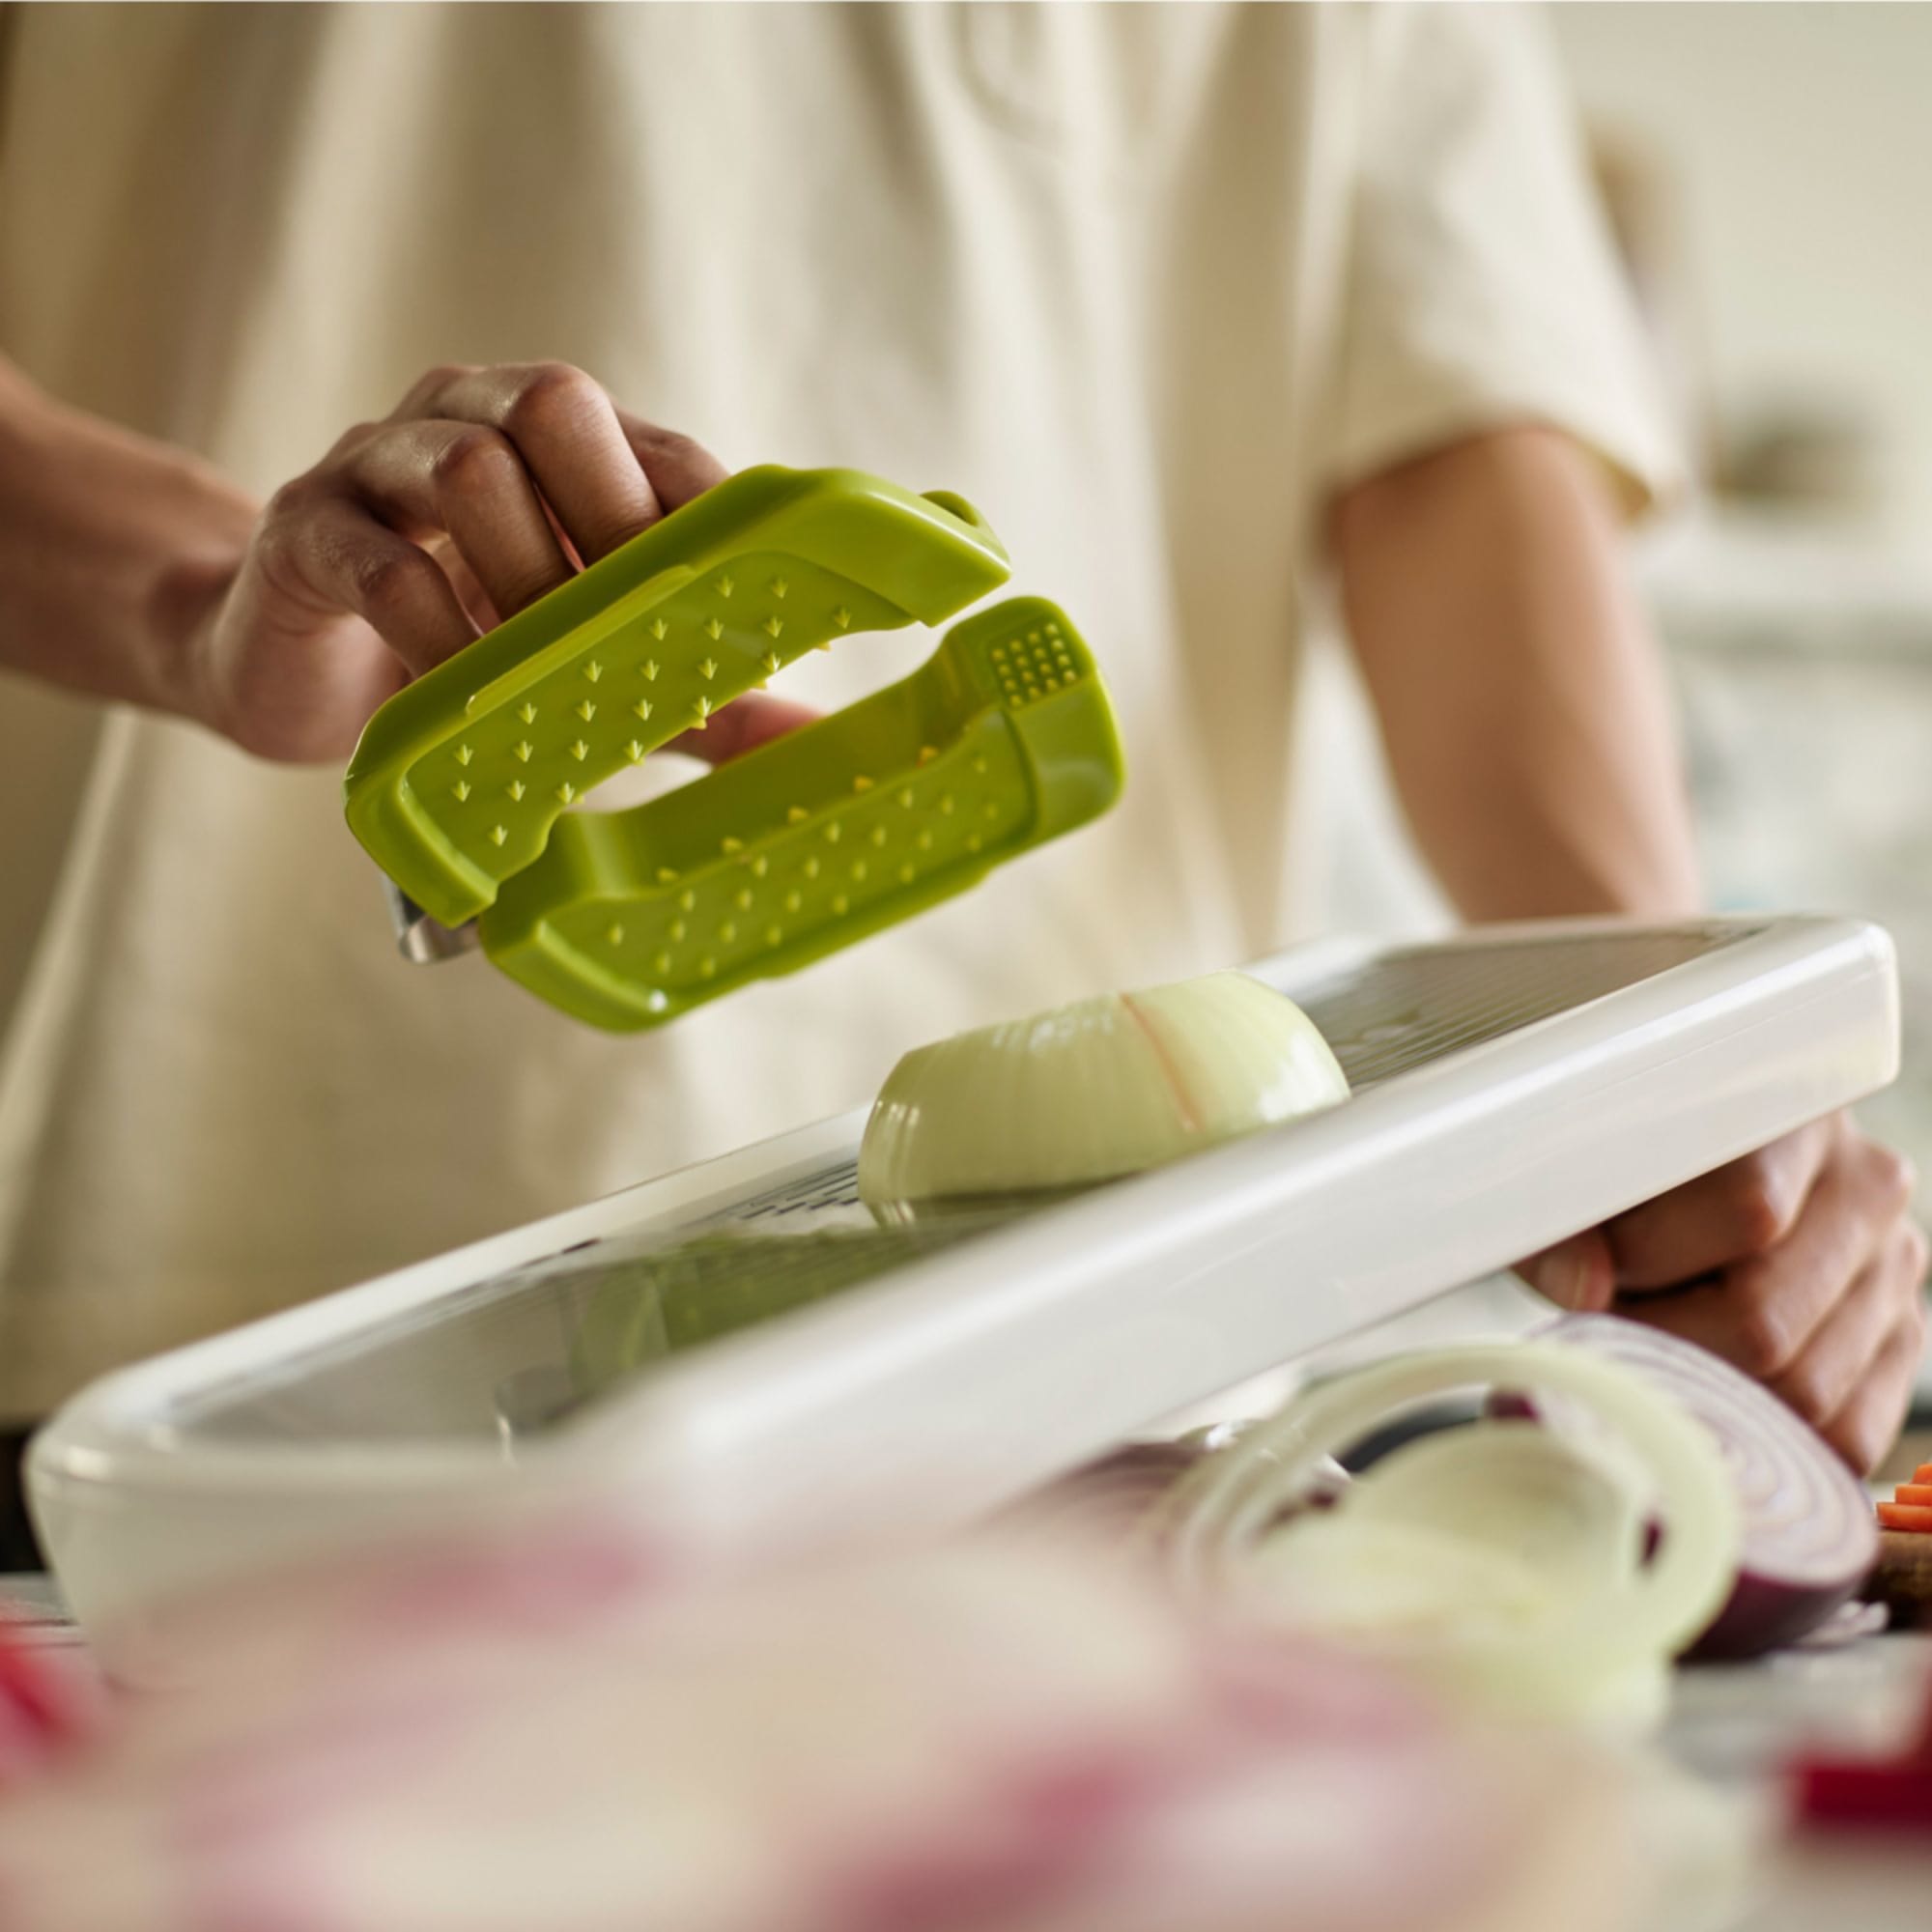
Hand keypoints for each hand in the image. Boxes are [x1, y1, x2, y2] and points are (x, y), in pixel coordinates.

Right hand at [178, 362, 811, 762]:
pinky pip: (382, 567)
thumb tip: (805, 736)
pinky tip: (472, 696)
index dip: (711, 523)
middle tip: (641, 634)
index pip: (658, 448)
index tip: (751, 618)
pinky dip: (443, 641)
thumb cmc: (456, 644)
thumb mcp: (586, 668)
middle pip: (553, 402)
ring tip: (552, 677)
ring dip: (530, 584)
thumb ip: (693, 695)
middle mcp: (464, 420)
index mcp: (554, 444)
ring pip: (467, 469)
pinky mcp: (306, 534)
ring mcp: (376, 468)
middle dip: (614, 520)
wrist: (284, 662)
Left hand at [1519, 1114, 1928, 1471]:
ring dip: (1709, 1385)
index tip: (1600, 1267)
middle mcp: (1866, 1183)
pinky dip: (1765, 1431)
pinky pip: (1845, 1432)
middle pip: (1766, 1317)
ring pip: (1804, 1386)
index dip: (1651, 1257)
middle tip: (1616, 1319)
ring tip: (1660, 1338)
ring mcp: (1896, 1265)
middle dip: (1667, 1338)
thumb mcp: (1576, 1186)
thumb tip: (1585, 1288)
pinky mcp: (1905, 1337)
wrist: (1687, 1191)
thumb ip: (1560, 1228)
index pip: (1748, 1209)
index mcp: (1789, 1114)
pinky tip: (1712, 1385)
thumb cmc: (1623, 1185)